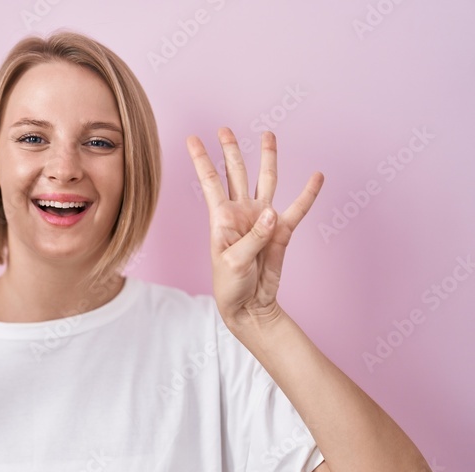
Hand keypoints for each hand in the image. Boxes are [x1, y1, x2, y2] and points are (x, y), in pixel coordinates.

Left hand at [187, 128, 322, 329]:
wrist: (249, 305)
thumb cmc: (230, 285)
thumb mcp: (234, 263)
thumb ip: (254, 238)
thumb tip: (273, 213)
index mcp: (221, 218)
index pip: (210, 181)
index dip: (201, 160)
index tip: (193, 139)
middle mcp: (241, 212)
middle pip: (236, 173)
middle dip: (231, 150)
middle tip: (225, 128)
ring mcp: (262, 219)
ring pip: (266, 181)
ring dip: (267, 159)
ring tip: (269, 135)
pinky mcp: (282, 231)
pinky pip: (297, 208)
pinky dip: (308, 193)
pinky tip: (317, 176)